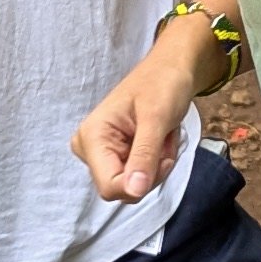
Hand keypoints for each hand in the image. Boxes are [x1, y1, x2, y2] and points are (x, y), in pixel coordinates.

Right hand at [71, 39, 202, 201]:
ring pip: (133, 186)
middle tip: (162, 141)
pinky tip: (158, 142)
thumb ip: (144, 155)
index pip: (110, 187)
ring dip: (156, 166)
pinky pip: (138, 178)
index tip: (161, 156)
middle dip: (151, 171)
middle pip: (123, 189)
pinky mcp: (114, 156)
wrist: (171, 70)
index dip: (140, 182)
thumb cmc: (162, 84)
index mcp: (91, 137)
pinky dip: (155, 164)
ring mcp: (101, 154)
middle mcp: (89, 149)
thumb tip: (134, 191)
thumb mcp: (156, 119)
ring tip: (161, 137)